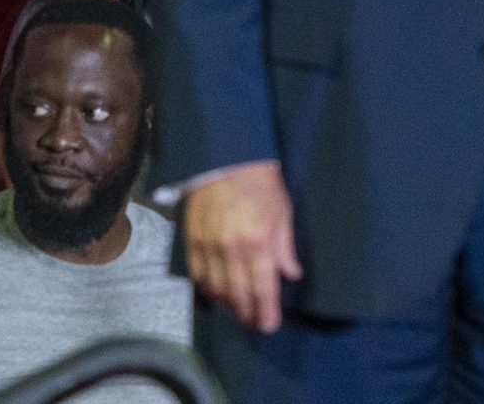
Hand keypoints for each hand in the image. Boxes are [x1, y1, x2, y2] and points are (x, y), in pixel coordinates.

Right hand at [185, 162, 301, 331]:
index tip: (269, 325)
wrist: (227, 158)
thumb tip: (291, 275)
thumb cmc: (261, 184)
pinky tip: (216, 292)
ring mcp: (209, 246)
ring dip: (228, 304)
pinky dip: (207, 288)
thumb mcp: (282, 213)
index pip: (263, 289)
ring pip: (216, 289)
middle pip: (239, 295)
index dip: (265, 312)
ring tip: (238, 309)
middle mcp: (232, 249)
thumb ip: (285, 248)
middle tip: (255, 323)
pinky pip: (197, 275)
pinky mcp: (193, 239)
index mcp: (259, 242)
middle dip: (248, 314)